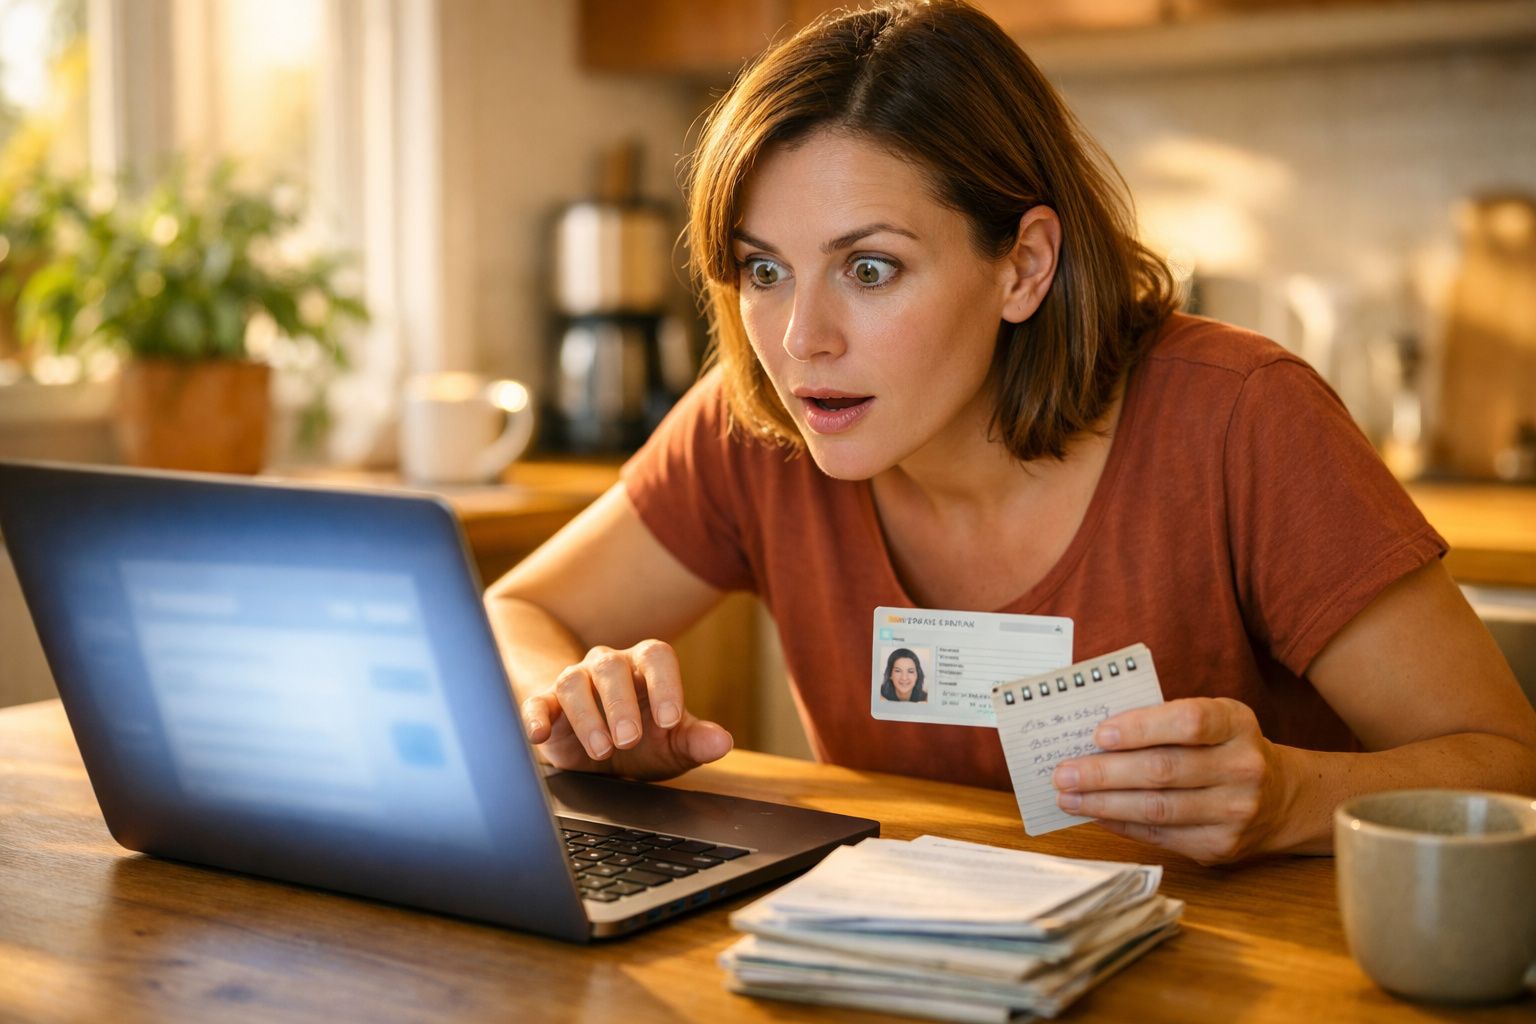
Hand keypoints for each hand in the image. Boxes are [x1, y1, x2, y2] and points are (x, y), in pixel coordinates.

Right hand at [520, 640, 732, 779]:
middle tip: (628, 740)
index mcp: (645, 666)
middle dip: (620, 704)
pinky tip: (539, 735)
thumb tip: (722, 742)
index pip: (657, 657)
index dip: (665, 685)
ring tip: (602, 751)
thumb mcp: (673, 744)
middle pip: (611, 668)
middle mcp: (609, 666)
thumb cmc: (644, 739)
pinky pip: (536, 702)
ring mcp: (575, 681)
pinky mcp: (545, 704)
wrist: (600, 749)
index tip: (670, 721)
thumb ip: (695, 741)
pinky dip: (534, 716)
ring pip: (573, 682)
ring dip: (586, 716)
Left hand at [1051, 697, 1294, 864]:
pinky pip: (1160, 835)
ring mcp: (1235, 811)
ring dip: (1104, 804)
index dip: (1141, 728)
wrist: (1281, 798)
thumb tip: (1095, 738)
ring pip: (1158, 808)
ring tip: (1068, 797)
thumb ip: (1164, 722)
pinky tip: (1095, 814)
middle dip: (1105, 773)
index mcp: (1237, 724)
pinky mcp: (1221, 846)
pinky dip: (1122, 824)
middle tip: (1063, 773)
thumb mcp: (1213, 720)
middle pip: (1164, 770)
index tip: (1099, 734)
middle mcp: (1243, 768)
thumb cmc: (1225, 748)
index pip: (1188, 722)